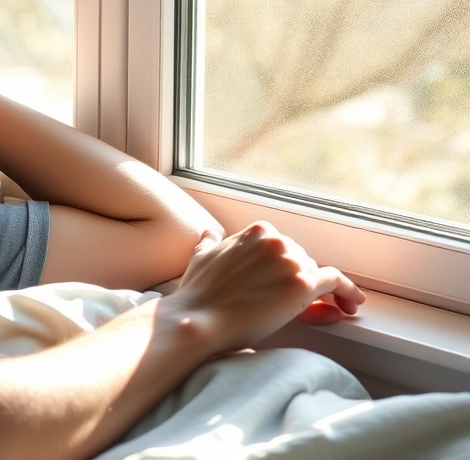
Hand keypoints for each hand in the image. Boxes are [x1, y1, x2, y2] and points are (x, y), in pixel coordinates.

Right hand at [167, 221, 365, 353]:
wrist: (198, 320)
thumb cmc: (198, 295)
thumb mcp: (201, 257)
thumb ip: (210, 243)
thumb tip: (210, 233)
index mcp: (257, 231)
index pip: (284, 250)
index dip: (287, 269)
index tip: (288, 282)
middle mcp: (277, 241)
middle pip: (302, 261)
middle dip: (301, 281)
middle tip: (303, 304)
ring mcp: (291, 261)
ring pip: (317, 274)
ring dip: (321, 292)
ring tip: (327, 310)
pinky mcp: (303, 285)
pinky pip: (336, 283)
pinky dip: (348, 291)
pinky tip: (353, 303)